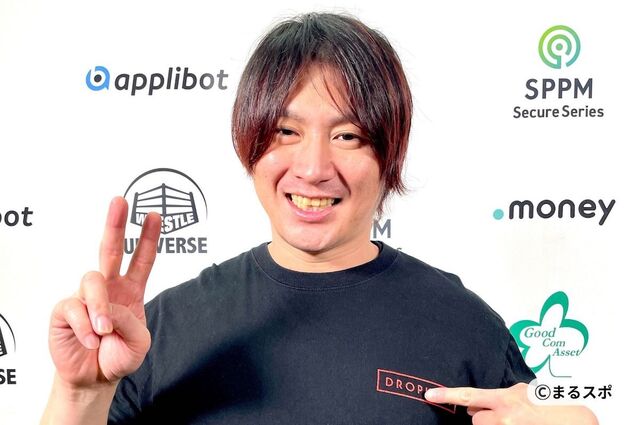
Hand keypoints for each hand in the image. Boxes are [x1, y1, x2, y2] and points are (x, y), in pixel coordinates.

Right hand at [48, 197, 160, 387]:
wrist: (95, 378)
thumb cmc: (118, 355)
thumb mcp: (139, 343)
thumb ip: (131, 323)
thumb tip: (109, 309)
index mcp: (131, 290)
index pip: (142, 259)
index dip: (148, 237)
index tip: (154, 216)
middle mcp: (109, 288)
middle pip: (111, 250)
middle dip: (115, 224)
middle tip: (120, 202)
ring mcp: (86, 297)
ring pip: (92, 281)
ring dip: (100, 307)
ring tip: (104, 330)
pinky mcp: (66, 311)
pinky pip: (74, 307)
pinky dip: (85, 326)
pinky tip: (91, 339)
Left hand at [425, 383, 597, 424]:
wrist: (576, 422)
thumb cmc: (552, 406)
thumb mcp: (525, 392)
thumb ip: (501, 394)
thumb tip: (477, 403)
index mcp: (506, 399)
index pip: (468, 395)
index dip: (445, 395)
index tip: (427, 395)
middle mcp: (504, 417)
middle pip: (476, 418)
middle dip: (485, 416)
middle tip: (503, 416)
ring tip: (516, 420)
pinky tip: (519, 422)